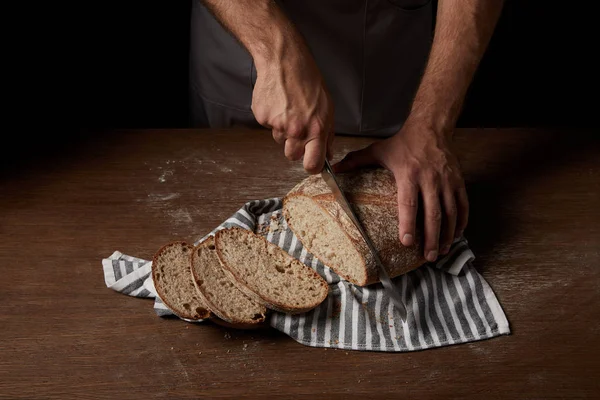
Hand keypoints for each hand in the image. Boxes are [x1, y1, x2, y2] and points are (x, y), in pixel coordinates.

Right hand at [251, 50, 334, 173]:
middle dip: (295, 147)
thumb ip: (328, 134)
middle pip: (292, 156)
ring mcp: (277, 124)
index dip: (312, 167)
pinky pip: (268, 126)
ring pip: (279, 140)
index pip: (313, 164)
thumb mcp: (327, 108)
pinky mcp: (262, 117)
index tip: (312, 164)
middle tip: (298, 128)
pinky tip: (278, 102)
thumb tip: (328, 154)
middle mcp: (296, 130)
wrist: (284, 61)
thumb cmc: (308, 82)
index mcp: (315, 129)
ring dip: (283, 130)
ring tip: (288, 108)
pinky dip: (272, 117)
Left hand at [333, 121, 468, 261]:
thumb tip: (334, 169)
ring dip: (447, 235)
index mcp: (409, 174)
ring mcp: (447, 181)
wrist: (431, 127)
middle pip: (433, 214)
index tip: (406, 243)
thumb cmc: (403, 142)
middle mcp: (430, 179)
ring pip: (450, 213)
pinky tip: (456, 235)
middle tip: (427, 257)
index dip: (408, 224)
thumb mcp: (379, 150)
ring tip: (440, 252)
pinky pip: (463, 205)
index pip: (409, 203)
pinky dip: (461, 222)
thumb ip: (356, 161)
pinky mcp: (458, 181)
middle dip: (431, 238)